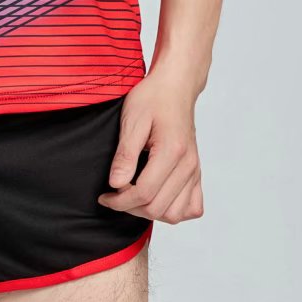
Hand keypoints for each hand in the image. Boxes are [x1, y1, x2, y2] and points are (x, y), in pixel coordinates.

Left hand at [97, 74, 204, 222]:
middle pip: (158, 208)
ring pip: (175, 214)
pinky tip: (157, 197)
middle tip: (115, 195)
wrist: (175, 87)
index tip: (105, 196)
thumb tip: (116, 184)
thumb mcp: (132, 121)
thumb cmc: (153, 98)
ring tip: (134, 197)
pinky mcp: (196, 172)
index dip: (119, 201)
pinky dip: (174, 209)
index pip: (144, 193)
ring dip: (150, 212)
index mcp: (172, 152)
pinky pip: (192, 207)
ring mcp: (195, 170)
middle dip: (130, 207)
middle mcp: (188, 165)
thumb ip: (125, 155)